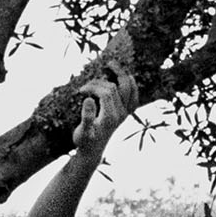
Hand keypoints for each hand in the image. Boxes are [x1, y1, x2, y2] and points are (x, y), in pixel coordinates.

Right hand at [75, 29, 135, 152]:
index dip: (93, 86)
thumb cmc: (84, 141)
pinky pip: (134, 97)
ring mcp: (124, 114)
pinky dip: (132, 86)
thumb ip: (86, 116)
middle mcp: (120, 114)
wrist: (92, 152)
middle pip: (116, 87)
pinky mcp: (125, 114)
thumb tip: (88, 99)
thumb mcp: (81, 132)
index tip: (81, 90)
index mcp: (110, 116)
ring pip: (128, 88)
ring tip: (111, 64)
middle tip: (92, 76)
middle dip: (103, 79)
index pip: (106, 92)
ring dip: (121, 75)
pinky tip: (129, 77)